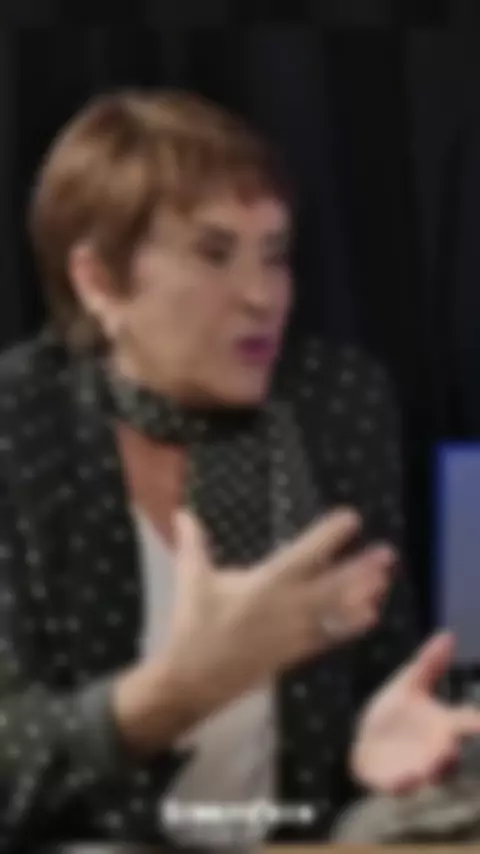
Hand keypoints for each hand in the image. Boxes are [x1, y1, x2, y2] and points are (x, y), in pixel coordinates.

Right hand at [162, 507, 394, 715]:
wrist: (193, 679)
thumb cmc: (194, 624)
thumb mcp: (191, 579)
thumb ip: (193, 544)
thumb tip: (182, 512)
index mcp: (265, 583)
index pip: (305, 554)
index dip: (330, 536)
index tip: (352, 518)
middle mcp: (287, 607)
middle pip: (333, 585)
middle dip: (360, 568)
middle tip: (387, 553)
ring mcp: (294, 633)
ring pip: (336, 612)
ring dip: (362, 595)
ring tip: (385, 581)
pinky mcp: (294, 654)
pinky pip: (329, 638)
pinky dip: (350, 627)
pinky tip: (370, 617)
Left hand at [351, 631, 479, 793]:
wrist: (365, 735)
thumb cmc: (396, 710)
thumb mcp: (410, 683)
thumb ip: (429, 663)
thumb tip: (447, 634)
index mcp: (442, 725)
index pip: (466, 723)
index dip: (477, 723)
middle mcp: (433, 751)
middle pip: (449, 759)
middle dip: (449, 757)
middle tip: (448, 749)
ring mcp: (413, 768)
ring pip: (426, 776)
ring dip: (426, 774)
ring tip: (422, 771)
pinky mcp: (389, 780)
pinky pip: (396, 787)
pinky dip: (398, 785)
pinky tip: (397, 781)